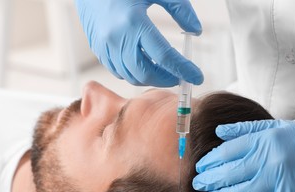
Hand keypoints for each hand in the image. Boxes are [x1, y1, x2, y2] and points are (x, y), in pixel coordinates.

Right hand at [75, 0, 203, 86]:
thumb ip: (180, 9)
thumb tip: (196, 31)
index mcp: (134, 22)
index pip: (164, 56)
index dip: (183, 70)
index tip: (196, 77)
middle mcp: (117, 38)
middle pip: (147, 73)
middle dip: (167, 79)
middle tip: (180, 76)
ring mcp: (105, 46)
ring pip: (131, 76)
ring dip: (151, 78)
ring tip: (164, 72)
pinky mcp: (98, 50)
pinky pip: (118, 71)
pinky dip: (134, 74)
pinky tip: (144, 66)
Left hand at [193, 120, 294, 191]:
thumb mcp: (277, 126)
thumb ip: (246, 129)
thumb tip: (218, 131)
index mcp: (265, 139)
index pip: (227, 152)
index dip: (210, 161)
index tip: (200, 167)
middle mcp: (269, 159)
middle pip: (228, 172)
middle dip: (208, 180)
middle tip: (197, 184)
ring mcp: (279, 181)